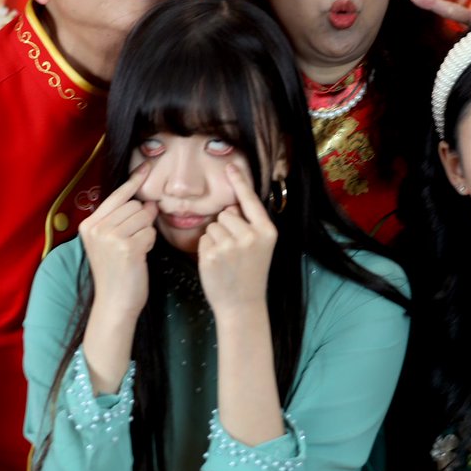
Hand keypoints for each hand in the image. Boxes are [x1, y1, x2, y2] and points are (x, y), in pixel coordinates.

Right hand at [78, 164, 156, 320]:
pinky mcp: (126, 247)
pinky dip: (150, 243)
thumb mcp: (111, 241)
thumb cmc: (117, 271)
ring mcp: (110, 237)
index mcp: (89, 225)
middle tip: (134, 240)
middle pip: (134, 205)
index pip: (117, 196)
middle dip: (142, 219)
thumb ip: (122, 219)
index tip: (146, 166)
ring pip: (144, 217)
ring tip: (135, 249)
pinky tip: (139, 256)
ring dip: (147, 232)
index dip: (134, 181)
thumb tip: (148, 201)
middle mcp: (96, 228)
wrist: (114, 302)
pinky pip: (150, 232)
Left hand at [198, 163, 276, 315]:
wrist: (243, 305)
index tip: (230, 166)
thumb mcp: (261, 247)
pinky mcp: (213, 254)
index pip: (250, 200)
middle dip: (225, 226)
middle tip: (234, 251)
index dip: (239, 182)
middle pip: (226, 213)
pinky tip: (216, 264)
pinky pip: (203, 238)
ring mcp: (232, 245)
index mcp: (267, 231)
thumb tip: (230, 206)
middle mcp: (251, 235)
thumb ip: (249, 225)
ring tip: (226, 258)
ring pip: (213, 225)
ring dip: (215, 238)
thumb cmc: (250, 273)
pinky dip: (205, 248)